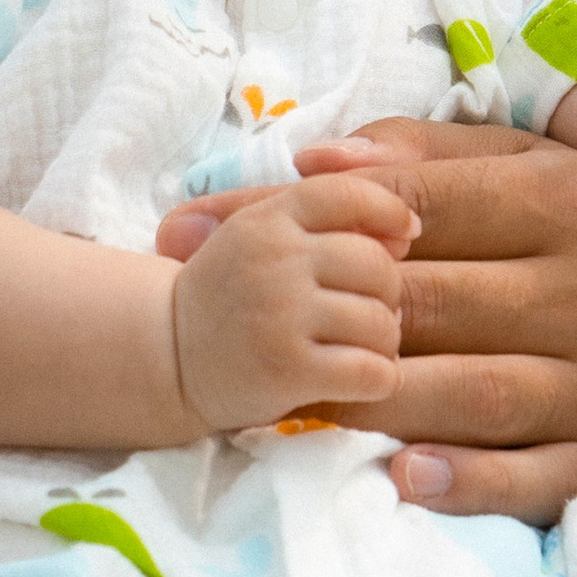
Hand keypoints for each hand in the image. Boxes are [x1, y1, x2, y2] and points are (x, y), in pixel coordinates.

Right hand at [163, 172, 419, 434]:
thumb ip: (326, 219)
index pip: (350, 195)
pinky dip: (380, 380)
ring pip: (381, 322)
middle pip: (378, 266)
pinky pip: (373, 372)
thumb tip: (409, 227)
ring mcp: (280, 315)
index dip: (390, 212)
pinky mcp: (288, 370)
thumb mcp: (261, 235)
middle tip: (363, 314)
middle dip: (385, 294)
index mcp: (269, 219)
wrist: (167, 357)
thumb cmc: (230, 295)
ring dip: (383, 342)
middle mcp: (275, 260)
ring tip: (356, 349)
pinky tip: (360, 380)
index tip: (406, 235)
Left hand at [165, 124, 576, 522]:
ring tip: (289, 402)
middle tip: (216, 319)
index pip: (418, 208)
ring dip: (373, 400)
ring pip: (472, 390)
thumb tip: (316, 156)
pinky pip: (535, 479)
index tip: (201, 228)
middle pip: (430, 302)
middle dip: (311, 309)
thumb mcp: (538, 175)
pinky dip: (467, 483)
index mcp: (575, 201)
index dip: (300, 214)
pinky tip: (402, 480)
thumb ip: (431, 158)